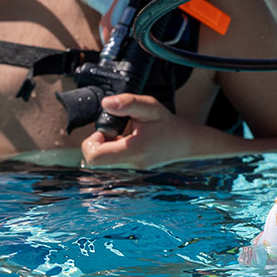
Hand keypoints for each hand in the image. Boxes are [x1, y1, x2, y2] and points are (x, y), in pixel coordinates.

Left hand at [81, 93, 206, 167]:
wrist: (185, 142)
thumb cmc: (166, 123)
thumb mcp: (150, 107)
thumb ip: (128, 103)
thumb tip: (106, 103)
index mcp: (134, 151)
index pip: (94, 158)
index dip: (91, 143)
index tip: (105, 130)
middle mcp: (131, 166)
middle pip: (95, 163)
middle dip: (97, 145)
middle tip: (114, 131)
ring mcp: (130, 172)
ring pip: (102, 165)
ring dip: (105, 149)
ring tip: (123, 136)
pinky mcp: (130, 173)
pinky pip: (110, 166)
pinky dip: (112, 153)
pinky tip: (126, 143)